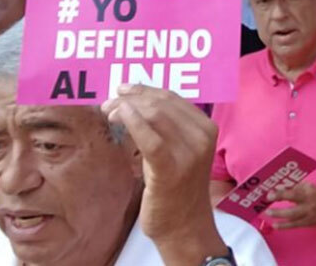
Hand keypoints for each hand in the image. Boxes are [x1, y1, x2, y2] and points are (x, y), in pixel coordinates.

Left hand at [102, 85, 227, 252]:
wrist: (185, 227)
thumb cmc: (177, 188)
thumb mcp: (180, 150)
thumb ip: (168, 126)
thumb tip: (134, 100)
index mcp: (207, 128)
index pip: (172, 97)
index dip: (144, 89)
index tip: (122, 90)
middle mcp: (202, 137)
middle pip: (161, 103)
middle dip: (131, 98)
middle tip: (109, 102)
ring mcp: (189, 153)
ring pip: (154, 115)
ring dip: (125, 108)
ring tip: (108, 112)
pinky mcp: (171, 169)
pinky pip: (150, 138)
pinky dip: (132, 122)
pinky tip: (117, 118)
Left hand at [265, 181, 315, 229]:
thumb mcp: (308, 187)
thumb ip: (294, 187)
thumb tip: (278, 187)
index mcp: (308, 192)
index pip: (293, 192)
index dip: (281, 193)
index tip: (270, 193)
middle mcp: (308, 203)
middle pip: (292, 203)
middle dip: (279, 204)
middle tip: (267, 202)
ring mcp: (308, 214)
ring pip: (292, 216)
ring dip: (279, 214)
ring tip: (268, 212)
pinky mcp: (307, 223)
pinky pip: (294, 225)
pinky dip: (284, 226)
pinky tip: (275, 225)